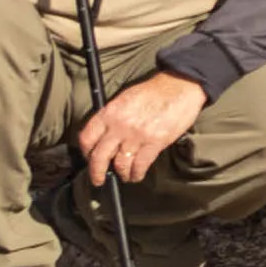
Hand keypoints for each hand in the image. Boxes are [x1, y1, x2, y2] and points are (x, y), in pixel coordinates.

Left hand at [71, 69, 200, 191]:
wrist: (179, 86)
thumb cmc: (153, 91)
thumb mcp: (124, 99)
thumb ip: (112, 118)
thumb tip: (106, 137)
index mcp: (109, 113)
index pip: (87, 138)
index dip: (86, 153)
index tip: (90, 158)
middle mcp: (119, 126)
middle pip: (99, 157)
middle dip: (97, 173)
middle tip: (99, 179)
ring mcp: (137, 136)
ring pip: (120, 164)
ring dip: (121, 174)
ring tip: (124, 176)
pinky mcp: (154, 143)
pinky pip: (140, 165)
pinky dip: (136, 174)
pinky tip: (137, 175)